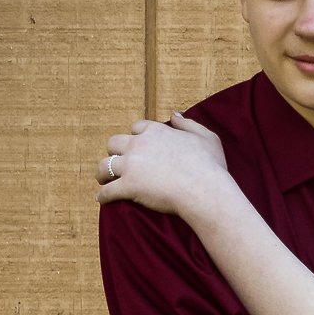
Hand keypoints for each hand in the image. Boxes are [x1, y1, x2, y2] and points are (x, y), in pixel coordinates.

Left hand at [96, 112, 228, 213]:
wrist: (205, 191)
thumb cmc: (210, 167)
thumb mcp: (207, 138)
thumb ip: (188, 124)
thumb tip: (173, 115)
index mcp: (155, 131)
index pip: (136, 128)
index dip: (136, 138)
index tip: (138, 148)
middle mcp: (139, 144)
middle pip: (114, 143)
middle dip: (115, 152)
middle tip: (118, 164)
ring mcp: (131, 165)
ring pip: (104, 166)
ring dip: (102, 173)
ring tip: (104, 181)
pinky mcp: (128, 186)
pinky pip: (107, 191)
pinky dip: (103, 196)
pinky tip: (103, 200)